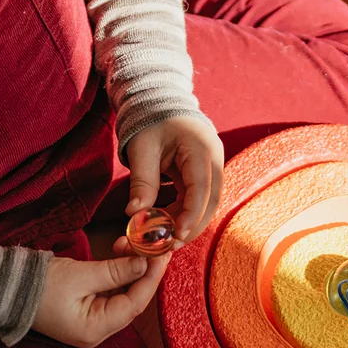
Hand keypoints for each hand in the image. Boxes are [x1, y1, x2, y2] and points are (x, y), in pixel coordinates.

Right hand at [33, 253, 168, 347]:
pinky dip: (117, 273)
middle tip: (153, 245)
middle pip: (132, 300)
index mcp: (95, 329)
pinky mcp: (85, 309)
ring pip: (123, 294)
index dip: (152, 278)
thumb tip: (146, 263)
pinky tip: (120, 252)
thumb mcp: (81, 275)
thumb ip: (116, 271)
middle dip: (144, 271)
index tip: (163, 254)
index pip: (135, 304)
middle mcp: (96, 331)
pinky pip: (110, 292)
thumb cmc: (39, 284)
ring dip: (130, 268)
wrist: (2, 286)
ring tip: (131, 242)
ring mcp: (90, 321)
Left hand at [125, 116, 223, 242]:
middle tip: (169, 246)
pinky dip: (184, 213)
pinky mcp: (205, 173)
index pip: (201, 188)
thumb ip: (142, 181)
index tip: (175, 234)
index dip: (190, 214)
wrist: (160, 101)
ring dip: (188, 223)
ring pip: (207, 204)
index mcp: (201, 148)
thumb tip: (134, 214)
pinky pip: (199, 198)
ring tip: (165, 240)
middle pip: (211, 201)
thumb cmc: (149, 120)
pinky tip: (167, 224)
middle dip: (192, 226)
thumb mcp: (142, 148)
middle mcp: (214, 159)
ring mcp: (212, 166)